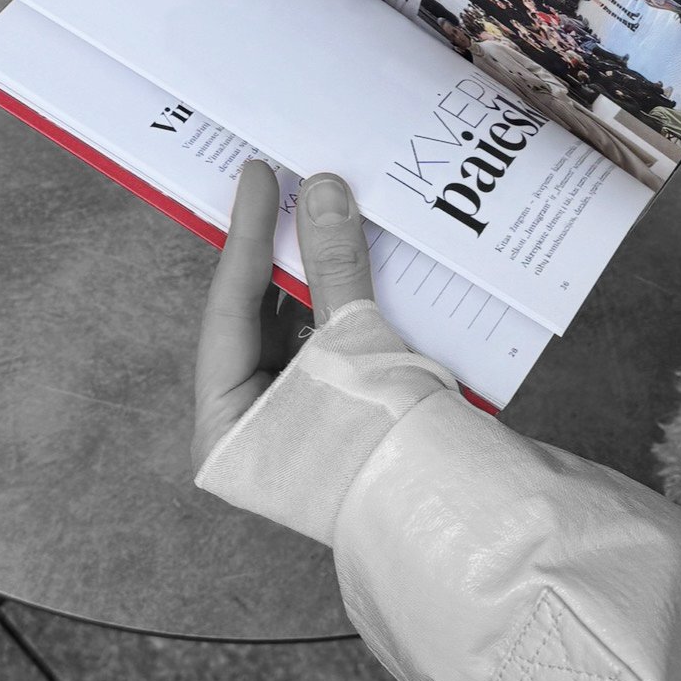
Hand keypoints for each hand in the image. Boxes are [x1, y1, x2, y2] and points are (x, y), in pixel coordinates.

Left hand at [191, 162, 373, 473]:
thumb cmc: (384, 439)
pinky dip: (337, 305)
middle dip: (277, 253)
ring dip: (310, 275)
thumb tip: (323, 190)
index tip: (259, 178)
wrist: (456, 502)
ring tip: (322, 216)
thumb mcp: (351, 341)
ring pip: (292, 330)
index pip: (228, 309)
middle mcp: (250, 431)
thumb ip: (333, 264)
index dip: (247, 235)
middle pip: (256, 319)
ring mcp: (291, 426)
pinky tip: (352, 263)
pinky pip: (325, 346)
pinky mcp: (333, 420)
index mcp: (225, 428)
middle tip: (287, 189)